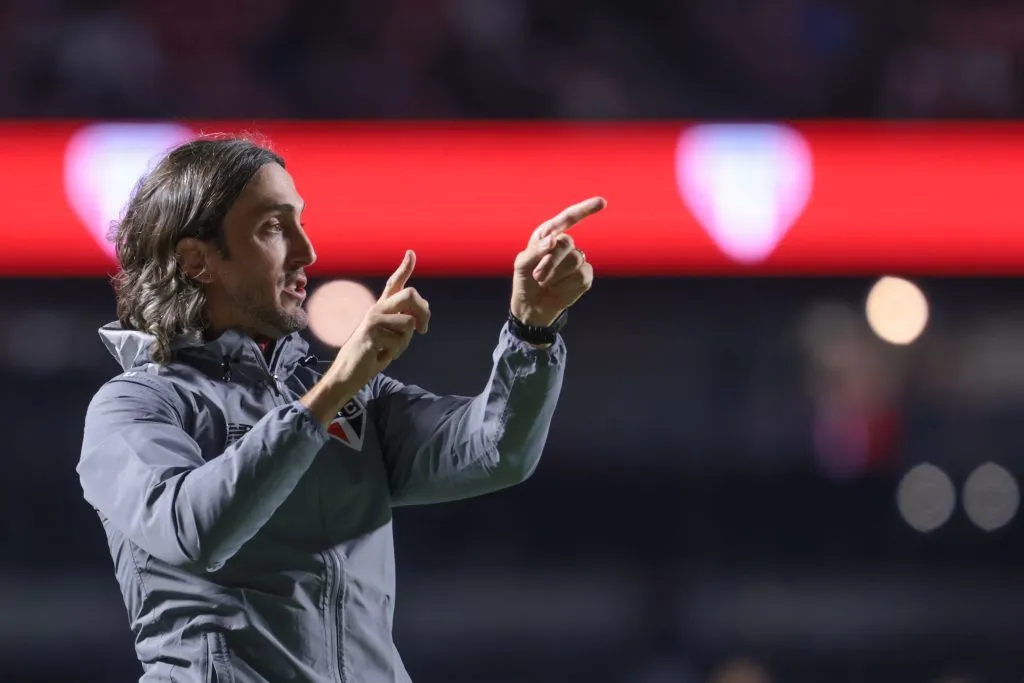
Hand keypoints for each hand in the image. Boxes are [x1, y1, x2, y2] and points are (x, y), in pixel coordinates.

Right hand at [327, 250, 430, 388]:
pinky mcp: (370, 333)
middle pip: (410, 295)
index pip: (394, 284)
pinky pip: (399, 340)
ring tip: (389, 349)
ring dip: (405, 342)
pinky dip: (395, 352)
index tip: (411, 253)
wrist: (350, 373)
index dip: (404, 267)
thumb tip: (420, 318)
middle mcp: (377, 309)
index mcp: (382, 308)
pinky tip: (380, 354)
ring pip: (408, 322)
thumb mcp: (393, 337)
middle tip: (424, 330)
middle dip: (424, 312)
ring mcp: (373, 319)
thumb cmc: (372, 354)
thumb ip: (404, 323)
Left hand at [510, 197, 605, 326]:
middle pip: (566, 244)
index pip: (568, 218)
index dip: (585, 209)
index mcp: (548, 234)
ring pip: (575, 260)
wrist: (532, 306)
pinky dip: (566, 286)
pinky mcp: (585, 276)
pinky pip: (581, 276)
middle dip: (550, 262)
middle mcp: (564, 244)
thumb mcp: (522, 265)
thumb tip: (554, 239)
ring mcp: (577, 260)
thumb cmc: (525, 281)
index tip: (602, 202)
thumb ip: (535, 250)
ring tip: (545, 283)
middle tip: (537, 276)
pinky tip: (557, 289)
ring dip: (556, 276)